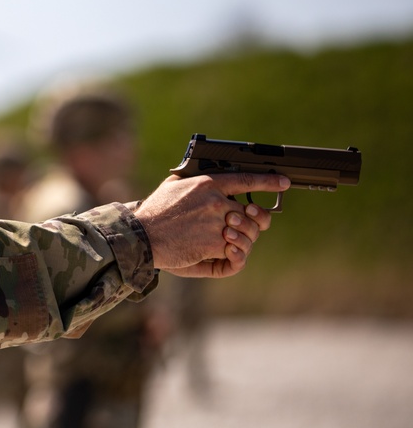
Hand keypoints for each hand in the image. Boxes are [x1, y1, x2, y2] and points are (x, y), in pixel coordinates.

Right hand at [134, 173, 289, 277]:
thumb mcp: (170, 186)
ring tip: (228, 240)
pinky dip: (231, 254)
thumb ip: (189, 180)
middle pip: (252, 211)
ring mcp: (217, 223)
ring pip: (248, 232)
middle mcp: (216, 202)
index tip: (283, 182)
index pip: (246, 179)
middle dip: (252, 221)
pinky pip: (235, 249)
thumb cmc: (154, 212)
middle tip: (243, 226)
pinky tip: (221, 252)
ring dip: (241, 238)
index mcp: (207, 184)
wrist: (142, 236)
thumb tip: (193, 173)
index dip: (269, 181)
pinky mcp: (215, 243)